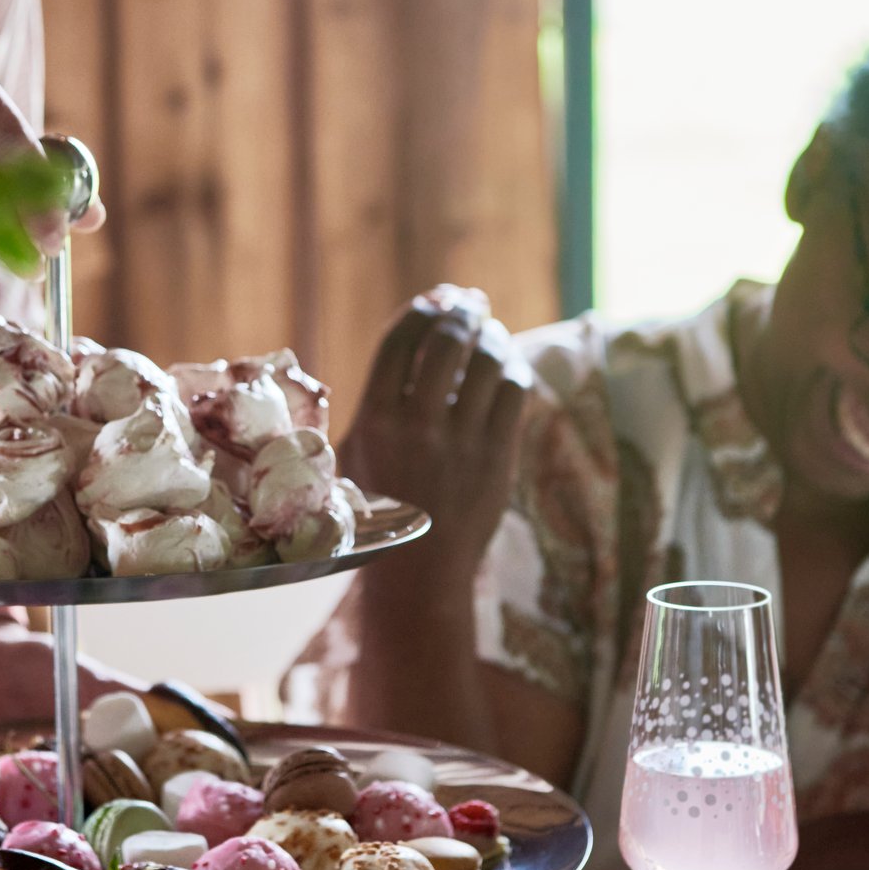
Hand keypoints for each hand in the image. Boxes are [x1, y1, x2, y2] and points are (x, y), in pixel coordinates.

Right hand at [343, 287, 530, 578]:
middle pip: (446, 341)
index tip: (434, 300)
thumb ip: (374, 403)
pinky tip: (508, 367)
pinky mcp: (497, 456)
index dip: (421, 310)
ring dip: (490, 336)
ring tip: (490, 332)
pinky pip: (513, 392)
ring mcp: (460, 440)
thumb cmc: (380, 509)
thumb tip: (407, 343)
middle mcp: (417, 424)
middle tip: (470, 304)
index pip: (400, 340)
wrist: (419, 570)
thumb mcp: (355, 454)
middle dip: (461, 313)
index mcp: (375, 418)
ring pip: (485, 361)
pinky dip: (512, 369)